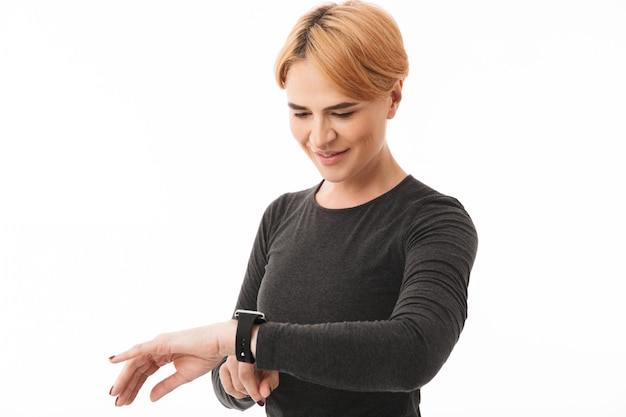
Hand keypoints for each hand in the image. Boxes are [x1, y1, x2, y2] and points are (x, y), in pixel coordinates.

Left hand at [109, 321, 235, 405]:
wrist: (220, 343)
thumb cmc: (207, 355)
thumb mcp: (183, 376)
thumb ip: (165, 386)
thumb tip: (150, 398)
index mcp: (164, 354)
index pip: (144, 372)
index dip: (134, 387)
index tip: (125, 401)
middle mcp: (159, 347)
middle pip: (137, 368)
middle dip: (127, 385)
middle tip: (117, 402)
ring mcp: (159, 343)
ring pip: (135, 361)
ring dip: (124, 377)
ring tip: (115, 392)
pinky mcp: (162, 341)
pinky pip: (140, 349)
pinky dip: (126, 354)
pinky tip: (114, 361)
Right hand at [219, 355, 279, 404]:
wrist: (256, 361)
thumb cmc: (265, 366)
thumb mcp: (272, 373)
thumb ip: (269, 383)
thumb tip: (264, 393)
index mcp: (251, 351)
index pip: (245, 374)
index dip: (252, 389)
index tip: (260, 398)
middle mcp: (238, 353)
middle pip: (240, 382)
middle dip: (251, 392)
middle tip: (259, 392)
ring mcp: (229, 360)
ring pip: (234, 386)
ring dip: (244, 393)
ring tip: (253, 388)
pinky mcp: (223, 368)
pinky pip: (228, 388)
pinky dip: (237, 394)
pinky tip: (244, 389)